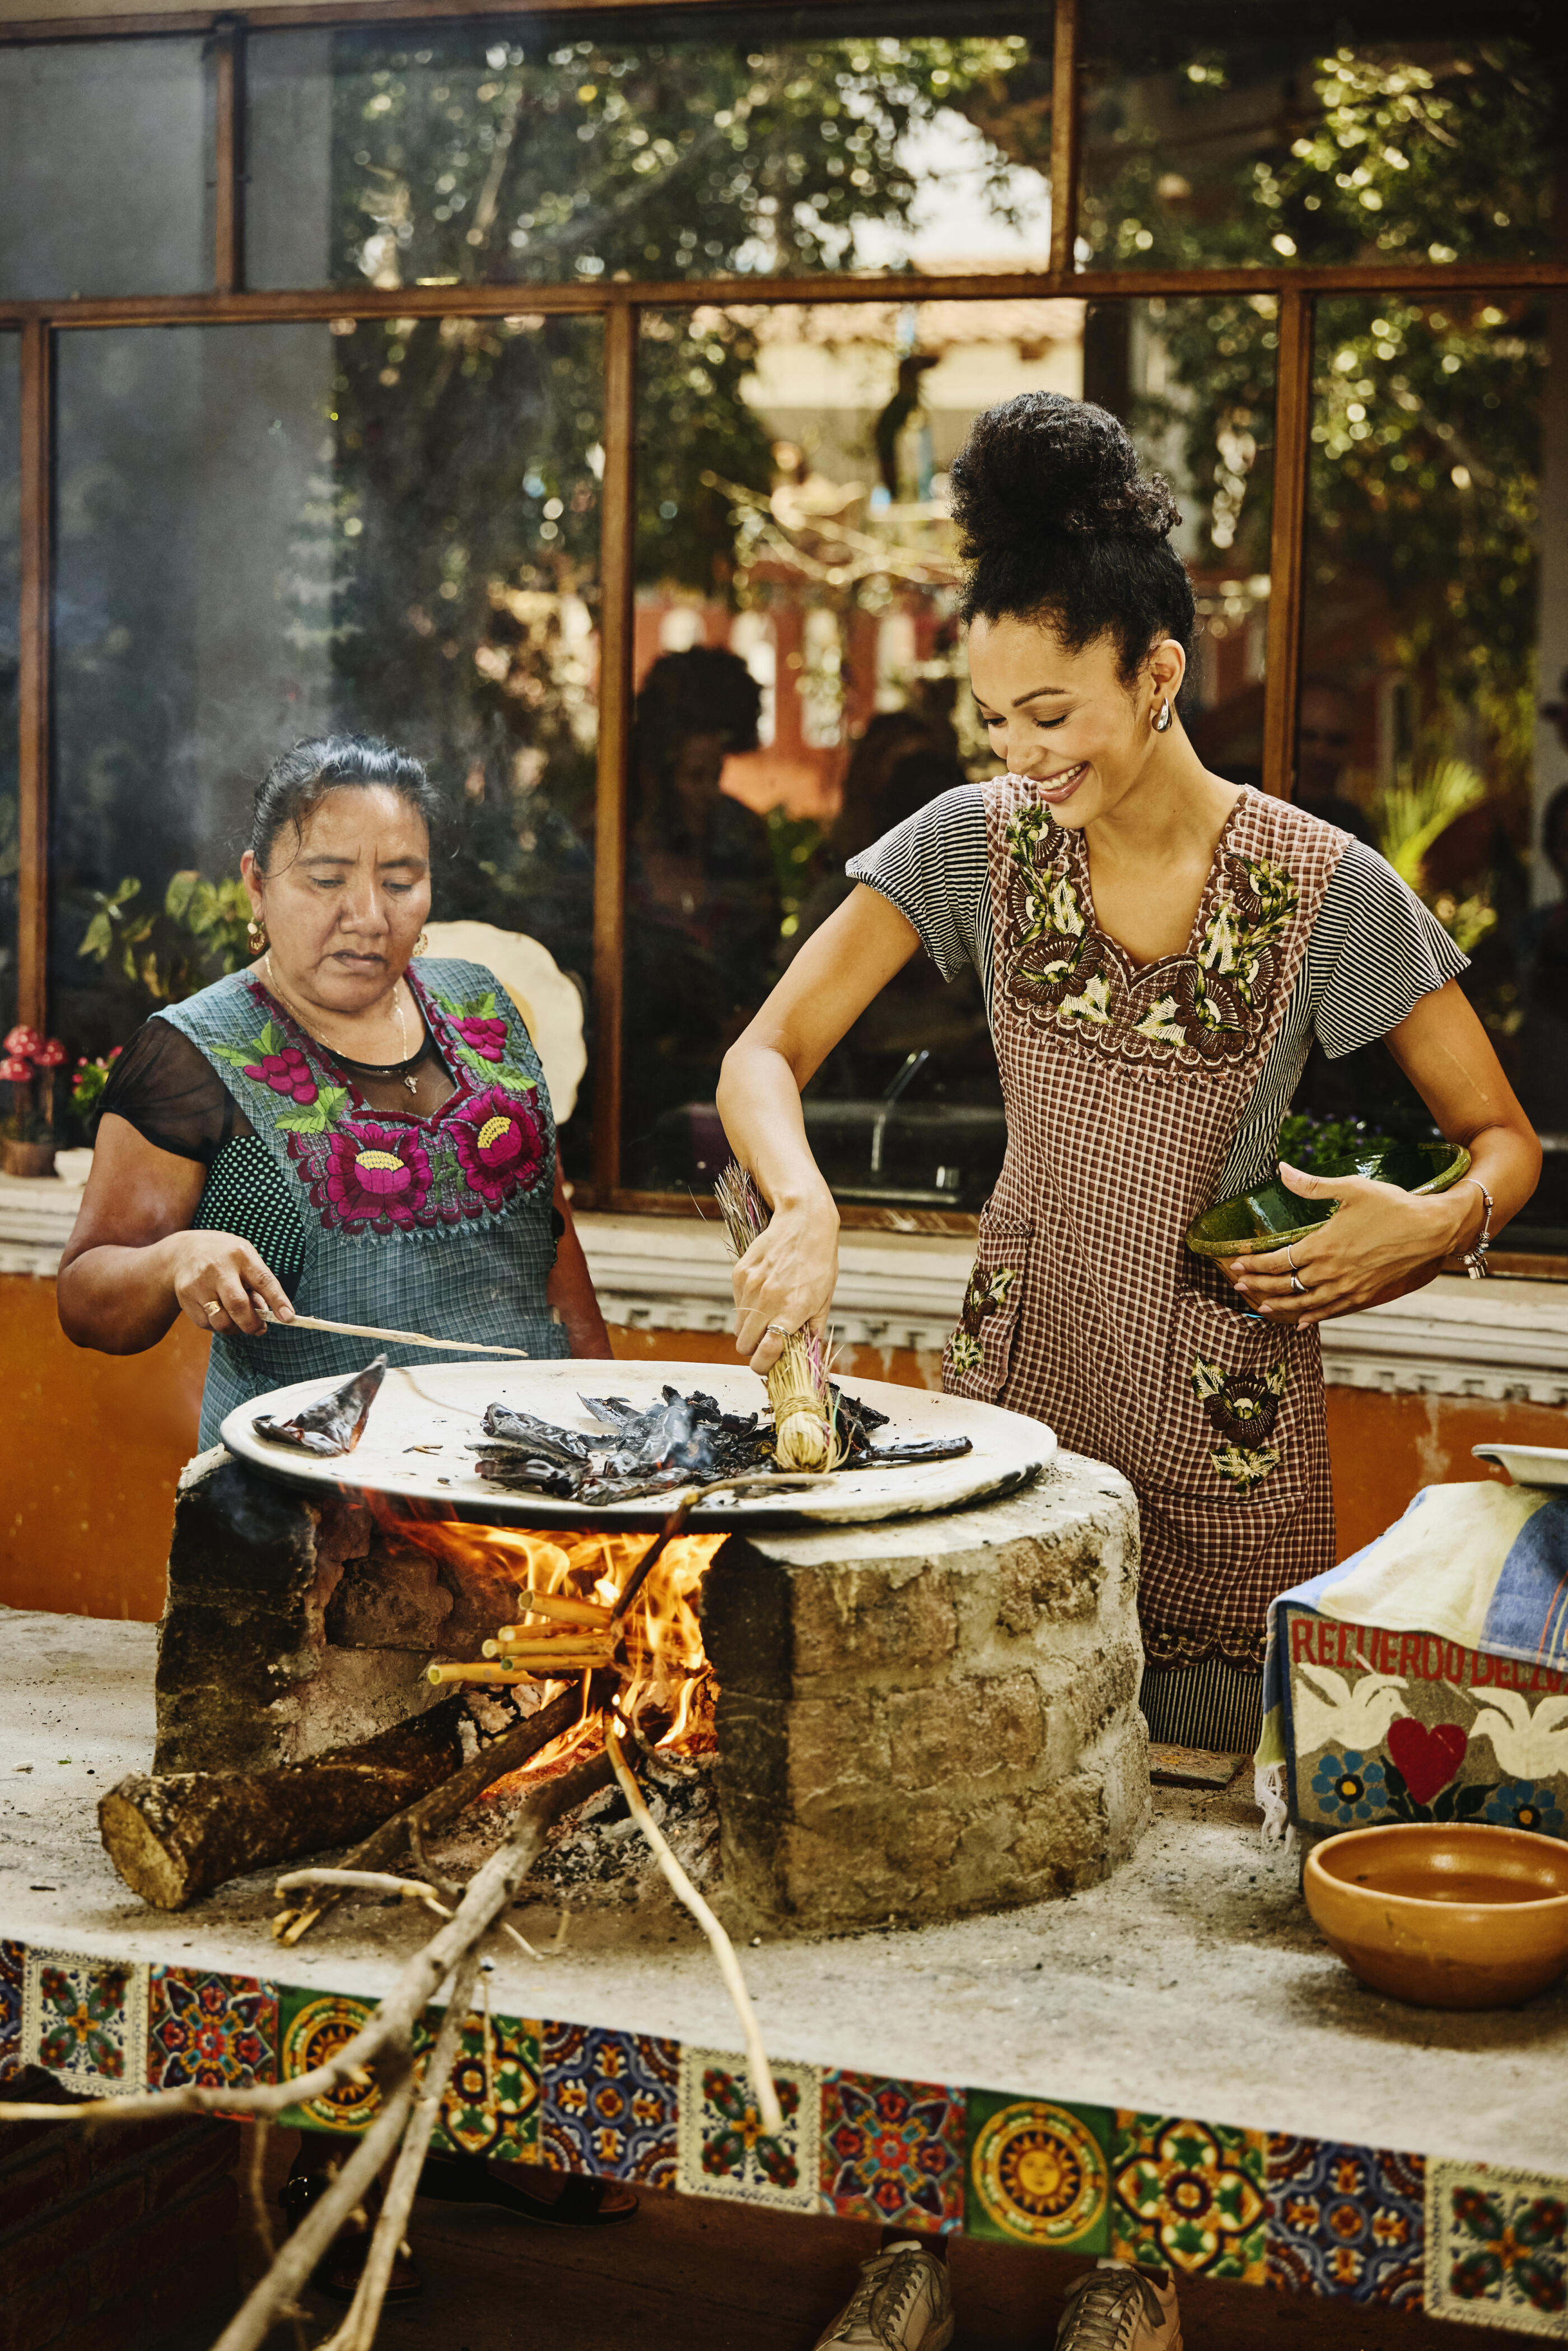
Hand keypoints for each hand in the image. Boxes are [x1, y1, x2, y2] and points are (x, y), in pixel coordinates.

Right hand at [162, 1230, 294, 1339]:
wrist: (183, 1250)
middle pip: (238, 1305)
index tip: (289, 1317)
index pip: (263, 1280)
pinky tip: (219, 1313)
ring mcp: (199, 1283)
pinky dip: (217, 1325)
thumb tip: (265, 1314)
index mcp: (241, 1255)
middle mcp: (218, 1268)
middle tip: (260, 1329)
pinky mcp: (185, 1297)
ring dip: (235, 1328)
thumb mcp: (246, 1258)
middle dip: (252, 1324)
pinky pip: (206, 1323)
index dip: (278, 1300)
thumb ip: (258, 1284)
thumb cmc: (224, 1256)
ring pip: (221, 1320)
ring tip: (238, 1320)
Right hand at [731, 1191, 838, 1373]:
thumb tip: (806, 1355)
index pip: (766, 1351)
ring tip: (768, 1315)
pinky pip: (737, 1303)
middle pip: (744, 1343)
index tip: (764, 1367)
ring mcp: (751, 1286)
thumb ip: (813, 1330)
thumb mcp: (824, 1298)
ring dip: (750, 1329)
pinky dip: (747, 1306)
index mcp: (792, 1309)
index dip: (762, 1366)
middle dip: (753, 1349)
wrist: (803, 1223)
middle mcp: (768, 1300)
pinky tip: (764, 1292)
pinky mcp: (739, 1274)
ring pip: (738, 1326)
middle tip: (767, 1342)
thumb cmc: (819, 1261)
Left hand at [1220, 1162, 1475, 1326]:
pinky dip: (1312, 1317)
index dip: (1254, 1264)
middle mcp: (1332, 1272)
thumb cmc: (1394, 1205)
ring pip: (1305, 1304)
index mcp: (1323, 1246)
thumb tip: (1282, 1171)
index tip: (1237, 1263)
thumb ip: (1311, 1185)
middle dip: (1258, 1286)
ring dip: (1279, 1306)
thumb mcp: (1351, 1188)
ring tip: (1261, 1306)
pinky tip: (1301, 1321)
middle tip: (1238, 1286)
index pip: (1277, 1261)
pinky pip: (1331, 1312)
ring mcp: (1348, 1288)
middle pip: (1285, 1286)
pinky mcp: (1365, 1297)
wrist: (1433, 1230)